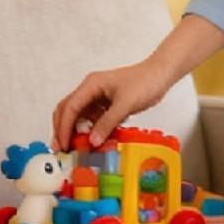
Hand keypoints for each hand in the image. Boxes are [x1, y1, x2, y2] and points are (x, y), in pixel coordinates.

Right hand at [52, 58, 166, 150]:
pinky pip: (92, 118)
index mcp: (91, 85)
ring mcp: (97, 96)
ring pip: (79, 115)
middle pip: (68, 110)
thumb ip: (108, 123)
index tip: (64, 145)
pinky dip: (90, 130)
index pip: (70, 107)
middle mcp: (90, 89)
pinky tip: (93, 142)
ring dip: (75, 131)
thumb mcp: (126, 104)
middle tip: (61, 149)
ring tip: (75, 149)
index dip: (64, 127)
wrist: (161, 74)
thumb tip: (92, 142)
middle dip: (62, 129)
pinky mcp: (106, 104)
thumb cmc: (145, 83)